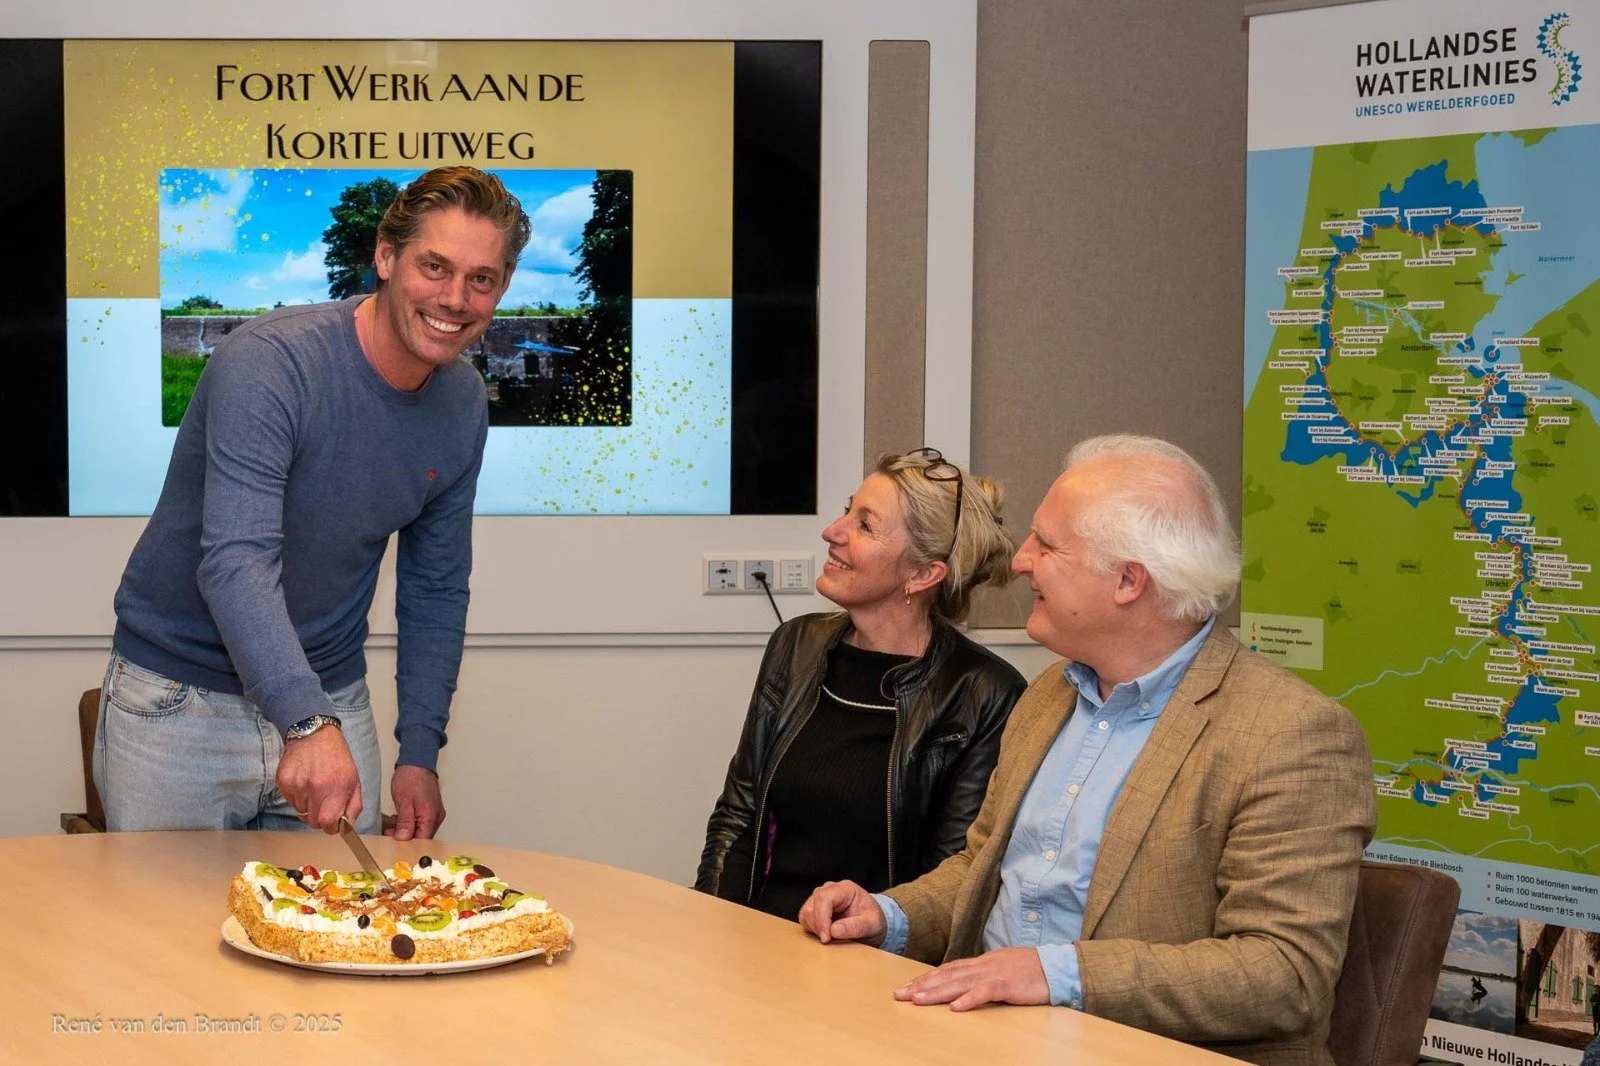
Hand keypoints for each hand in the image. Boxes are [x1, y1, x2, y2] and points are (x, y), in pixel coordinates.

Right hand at [277, 727, 360, 833]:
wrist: (314, 734)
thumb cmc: (337, 758)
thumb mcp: (354, 780)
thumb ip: (354, 806)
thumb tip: (347, 827)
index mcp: (336, 788)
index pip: (327, 823)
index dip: (330, 827)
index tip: (332, 823)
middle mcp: (315, 788)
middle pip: (312, 822)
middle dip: (319, 817)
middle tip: (323, 802)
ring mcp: (297, 785)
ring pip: (300, 812)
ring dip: (308, 805)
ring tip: (314, 787)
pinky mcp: (283, 782)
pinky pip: (290, 801)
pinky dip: (297, 796)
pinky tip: (303, 781)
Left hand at [387, 765, 444, 839]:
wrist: (417, 762)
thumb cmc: (410, 779)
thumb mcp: (403, 801)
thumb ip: (405, 822)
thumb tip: (403, 838)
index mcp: (431, 816)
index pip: (423, 840)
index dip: (409, 845)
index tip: (394, 843)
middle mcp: (437, 817)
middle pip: (423, 836)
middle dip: (406, 838)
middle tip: (390, 834)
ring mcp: (435, 813)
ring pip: (422, 830)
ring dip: (408, 831)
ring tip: (392, 828)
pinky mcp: (432, 809)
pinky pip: (422, 823)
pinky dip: (411, 825)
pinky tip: (401, 821)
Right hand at [797, 880, 885, 945]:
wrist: (872, 922)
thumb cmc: (873, 920)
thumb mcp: (872, 924)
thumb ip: (856, 926)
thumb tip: (834, 930)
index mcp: (846, 889)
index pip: (825, 898)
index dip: (822, 918)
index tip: (826, 937)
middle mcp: (831, 890)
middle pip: (813, 904)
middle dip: (818, 926)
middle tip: (829, 941)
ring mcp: (821, 898)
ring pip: (806, 911)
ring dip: (814, 928)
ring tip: (830, 937)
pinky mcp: (816, 908)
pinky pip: (806, 918)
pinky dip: (812, 929)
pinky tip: (825, 934)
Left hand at [893, 948, 1049, 1010]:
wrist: (1056, 966)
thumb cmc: (1030, 970)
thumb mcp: (1001, 970)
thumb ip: (982, 975)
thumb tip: (964, 983)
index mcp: (981, 963)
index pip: (948, 969)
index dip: (927, 977)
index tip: (909, 986)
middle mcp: (983, 966)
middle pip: (947, 975)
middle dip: (922, 985)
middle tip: (900, 994)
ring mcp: (994, 974)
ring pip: (960, 983)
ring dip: (937, 992)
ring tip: (918, 1000)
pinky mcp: (1007, 984)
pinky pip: (985, 992)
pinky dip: (970, 999)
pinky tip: (956, 1008)